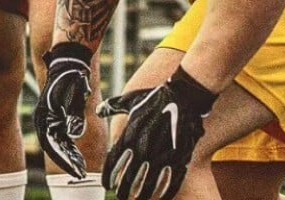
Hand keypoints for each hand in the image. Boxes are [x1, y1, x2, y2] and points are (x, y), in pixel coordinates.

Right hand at [34, 42, 92, 178]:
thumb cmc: (72, 76)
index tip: (76, 171)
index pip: (53, 145)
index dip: (65, 160)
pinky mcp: (57, 114)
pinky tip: (78, 151)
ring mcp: (50, 117)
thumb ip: (74, 114)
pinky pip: (62, 134)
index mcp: (46, 115)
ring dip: (69, 154)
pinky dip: (70, 144)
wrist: (69, 59)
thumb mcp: (75, 94)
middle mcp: (45, 119)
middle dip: (68, 161)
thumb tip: (75, 133)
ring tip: (81, 167)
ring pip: (59, 141)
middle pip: (55, 146)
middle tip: (81, 173)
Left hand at [97, 66, 216, 199]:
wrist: (184, 95)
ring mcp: (163, 155)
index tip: (106, 185)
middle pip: (129, 178)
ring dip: (141, 196)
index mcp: (131, 135)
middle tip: (121, 196)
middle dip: (123, 191)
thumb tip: (99, 111)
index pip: (114, 163)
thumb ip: (113, 106)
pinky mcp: (180, 158)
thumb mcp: (131, 99)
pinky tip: (160, 197)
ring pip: (148, 185)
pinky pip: (171, 182)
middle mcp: (145, 148)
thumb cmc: (156, 97)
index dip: (108, 176)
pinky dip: (165, 193)